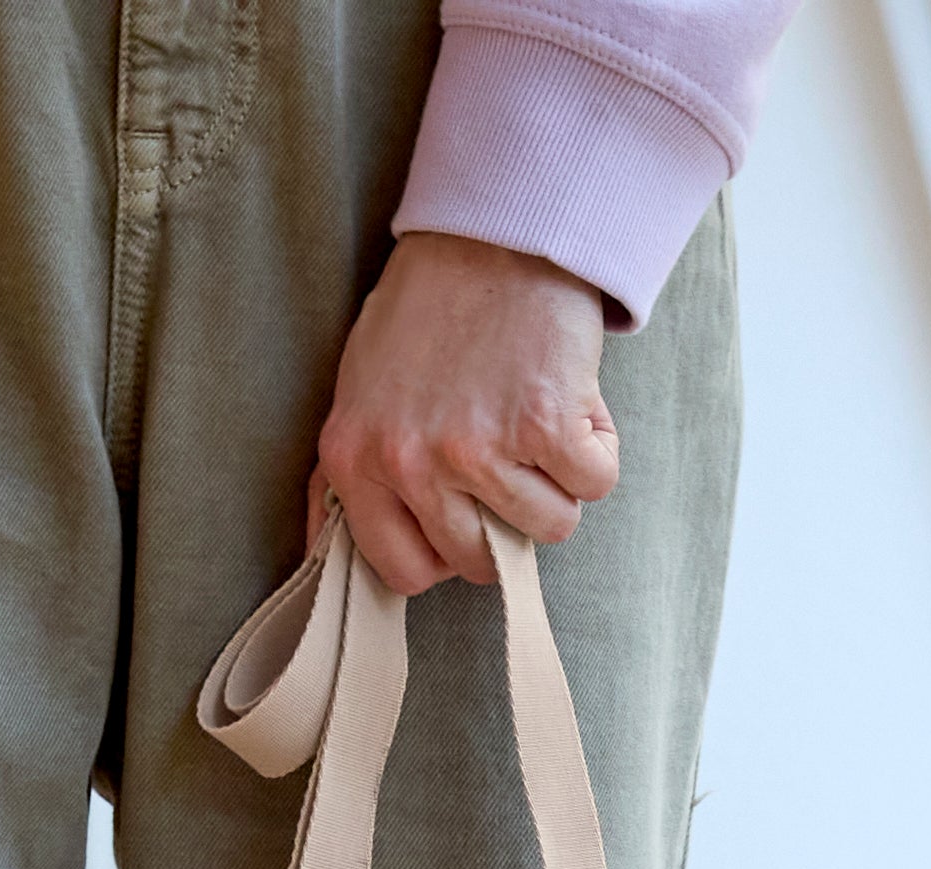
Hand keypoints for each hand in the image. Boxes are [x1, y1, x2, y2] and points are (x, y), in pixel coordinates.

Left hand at [316, 233, 619, 596]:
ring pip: (548, 527)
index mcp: (354, 460)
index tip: (464, 514)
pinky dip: (596, 449)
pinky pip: (594, 484)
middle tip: (508, 452)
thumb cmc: (429, 313)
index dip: (446, 551)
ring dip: (558, 482)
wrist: (493, 234)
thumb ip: (350, 477)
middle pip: (482, 561)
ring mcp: (477, 448)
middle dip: (508, 518)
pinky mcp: (543, 426)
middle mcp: (409, 461)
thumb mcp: (360, 394)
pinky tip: (569, 400)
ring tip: (536, 417)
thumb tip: (334, 549)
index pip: (404, 572)